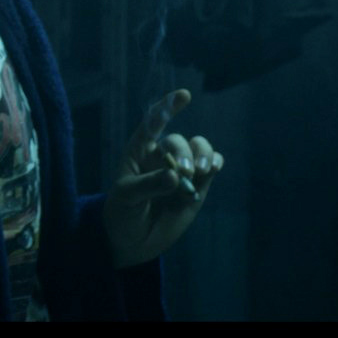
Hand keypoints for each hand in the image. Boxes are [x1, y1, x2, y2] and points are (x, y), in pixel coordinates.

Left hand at [101, 89, 222, 268]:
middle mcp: (162, 156)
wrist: (133, 240)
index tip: (184, 96)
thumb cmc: (123, 212)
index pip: (153, 122)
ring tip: (202, 170)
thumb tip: (176, 176)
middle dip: (184, 153)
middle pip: (178, 142)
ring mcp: (182, 170)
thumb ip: (149, 185)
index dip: (168, 107)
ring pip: (199, 148)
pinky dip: (215, 163)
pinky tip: (213, 167)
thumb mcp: (127, 197)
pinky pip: (211, 167)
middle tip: (183, 173)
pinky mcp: (197, 186)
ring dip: (203, 154)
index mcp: (139, 151)